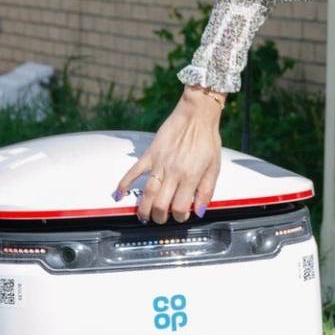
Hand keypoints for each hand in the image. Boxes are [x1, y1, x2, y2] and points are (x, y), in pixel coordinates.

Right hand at [112, 88, 222, 223]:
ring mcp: (159, 163)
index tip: (181, 216)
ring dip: (144, 209)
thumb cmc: (207, 139)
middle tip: (161, 218)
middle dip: (160, 217)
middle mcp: (173, 172)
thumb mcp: (215, 167)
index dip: (180, 217)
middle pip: (160, 205)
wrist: (196, 115)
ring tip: (144, 216)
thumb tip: (200, 210)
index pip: (180, 208)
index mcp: (190, 176)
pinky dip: (124, 183)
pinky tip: (119, 194)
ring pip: (147, 193)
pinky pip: (134, 171)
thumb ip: (207, 190)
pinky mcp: (150, 154)